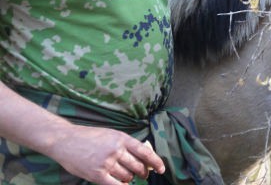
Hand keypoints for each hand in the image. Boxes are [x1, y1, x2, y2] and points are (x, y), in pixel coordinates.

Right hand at [47, 124, 165, 183]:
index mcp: (122, 138)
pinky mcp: (97, 174)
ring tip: (128, 177)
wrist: (66, 140)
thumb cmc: (90, 137)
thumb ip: (126, 144)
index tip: (161, 169)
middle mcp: (117, 150)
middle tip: (144, 175)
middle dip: (144, 173)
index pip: (145, 152)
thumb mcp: (111, 134)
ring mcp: (107, 162)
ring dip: (130, 179)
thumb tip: (142, 157)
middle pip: (138, 166)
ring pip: (128, 176)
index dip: (156, 162)